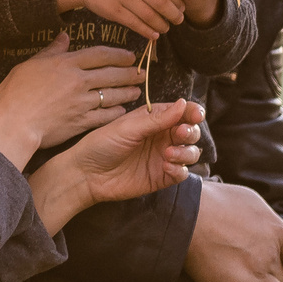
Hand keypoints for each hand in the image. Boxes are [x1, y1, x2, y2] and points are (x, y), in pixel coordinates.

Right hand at [0, 34, 147, 160]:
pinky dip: (116, 113)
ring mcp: (82, 103)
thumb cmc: (14, 94)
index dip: (119, 55)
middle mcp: (79, 81)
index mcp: (66, 64)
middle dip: (130, 73)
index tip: (131, 56)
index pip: (101, 54)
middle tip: (143, 73)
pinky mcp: (81, 122)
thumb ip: (51, 51)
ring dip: (127, 92)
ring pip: (113, 95)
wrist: (13, 124)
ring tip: (137, 91)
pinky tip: (123, 111)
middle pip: (112, 74)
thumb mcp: (30, 65)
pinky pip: (105, 116)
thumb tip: (64, 36)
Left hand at [27, 99, 203, 230]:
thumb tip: (183, 104)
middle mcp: (162, 136)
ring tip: (169, 153)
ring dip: (187, 151)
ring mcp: (164, 157)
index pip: (182, 112)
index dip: (193, 112)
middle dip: (191, 131)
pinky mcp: (162, 177)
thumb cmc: (102, 144)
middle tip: (180, 134)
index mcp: (155, 119)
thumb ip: (157, 118)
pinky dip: (179, 169)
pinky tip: (166, 167)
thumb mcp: (129, 127)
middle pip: (191, 131)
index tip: (195, 115)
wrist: (87, 174)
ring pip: (191, 152)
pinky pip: (182, 173)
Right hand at [57, 0, 191, 38]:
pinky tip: (153, 35)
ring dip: (161, 25)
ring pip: (149, 15)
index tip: (182, 7)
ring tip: (165, 28)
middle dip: (173, 14)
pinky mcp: (114, 11)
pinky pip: (135, 23)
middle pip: (161, 2)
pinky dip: (147, 31)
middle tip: (178, 20)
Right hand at [181, 181, 282, 281]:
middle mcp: (270, 255)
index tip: (277, 257)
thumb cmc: (212, 202)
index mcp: (277, 231)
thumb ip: (266, 219)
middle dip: (268, 275)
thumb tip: (270, 228)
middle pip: (282, 277)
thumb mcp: (249, 199)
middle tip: (245, 268)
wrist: (185, 215)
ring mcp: (256, 276)